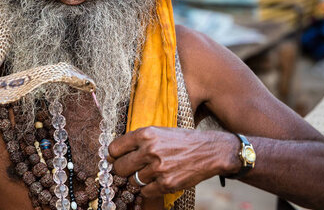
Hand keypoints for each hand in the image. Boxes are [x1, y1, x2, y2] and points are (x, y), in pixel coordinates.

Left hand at [107, 127, 237, 197]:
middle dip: (122, 170)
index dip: (113, 155)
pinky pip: (145, 192)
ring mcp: (158, 168)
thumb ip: (138, 140)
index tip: (115, 158)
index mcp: (146, 134)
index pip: (114, 148)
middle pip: (119, 167)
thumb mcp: (159, 132)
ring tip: (148, 173)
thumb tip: (114, 153)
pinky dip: (148, 189)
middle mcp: (150, 150)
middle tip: (129, 169)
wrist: (210, 151)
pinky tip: (156, 181)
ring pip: (132, 181)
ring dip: (137, 179)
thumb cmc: (182, 140)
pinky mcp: (167, 183)